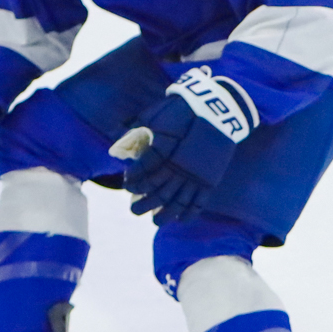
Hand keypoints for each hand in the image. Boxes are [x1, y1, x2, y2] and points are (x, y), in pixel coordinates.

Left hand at [122, 67, 256, 222]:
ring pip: (178, 201)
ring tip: (155, 221)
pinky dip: (190, 213)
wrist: (215, 109)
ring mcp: (195, 175)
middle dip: (144, 204)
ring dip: (165, 214)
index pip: (143, 173)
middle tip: (134, 211)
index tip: (127, 186)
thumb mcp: (152, 116)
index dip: (133, 183)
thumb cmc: (180, 109)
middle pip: (158, 192)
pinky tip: (181, 220)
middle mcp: (177, 167)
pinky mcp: (210, 179)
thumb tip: (117, 150)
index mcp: (162, 151)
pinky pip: (199, 202)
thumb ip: (134, 133)